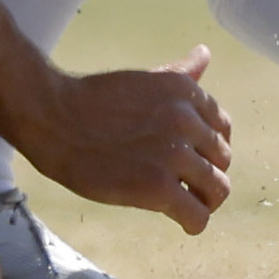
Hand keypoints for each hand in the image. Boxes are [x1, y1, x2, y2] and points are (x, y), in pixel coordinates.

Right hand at [22, 45, 233, 235]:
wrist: (55, 119)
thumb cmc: (94, 99)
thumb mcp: (146, 79)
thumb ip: (181, 73)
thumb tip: (204, 54)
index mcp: (186, 92)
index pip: (223, 128)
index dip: (211, 148)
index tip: (196, 160)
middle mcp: (187, 120)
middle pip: (223, 159)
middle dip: (208, 175)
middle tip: (188, 187)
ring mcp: (174, 154)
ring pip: (216, 189)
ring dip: (205, 202)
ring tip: (189, 207)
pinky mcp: (157, 187)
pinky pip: (197, 214)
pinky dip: (196, 223)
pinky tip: (184, 224)